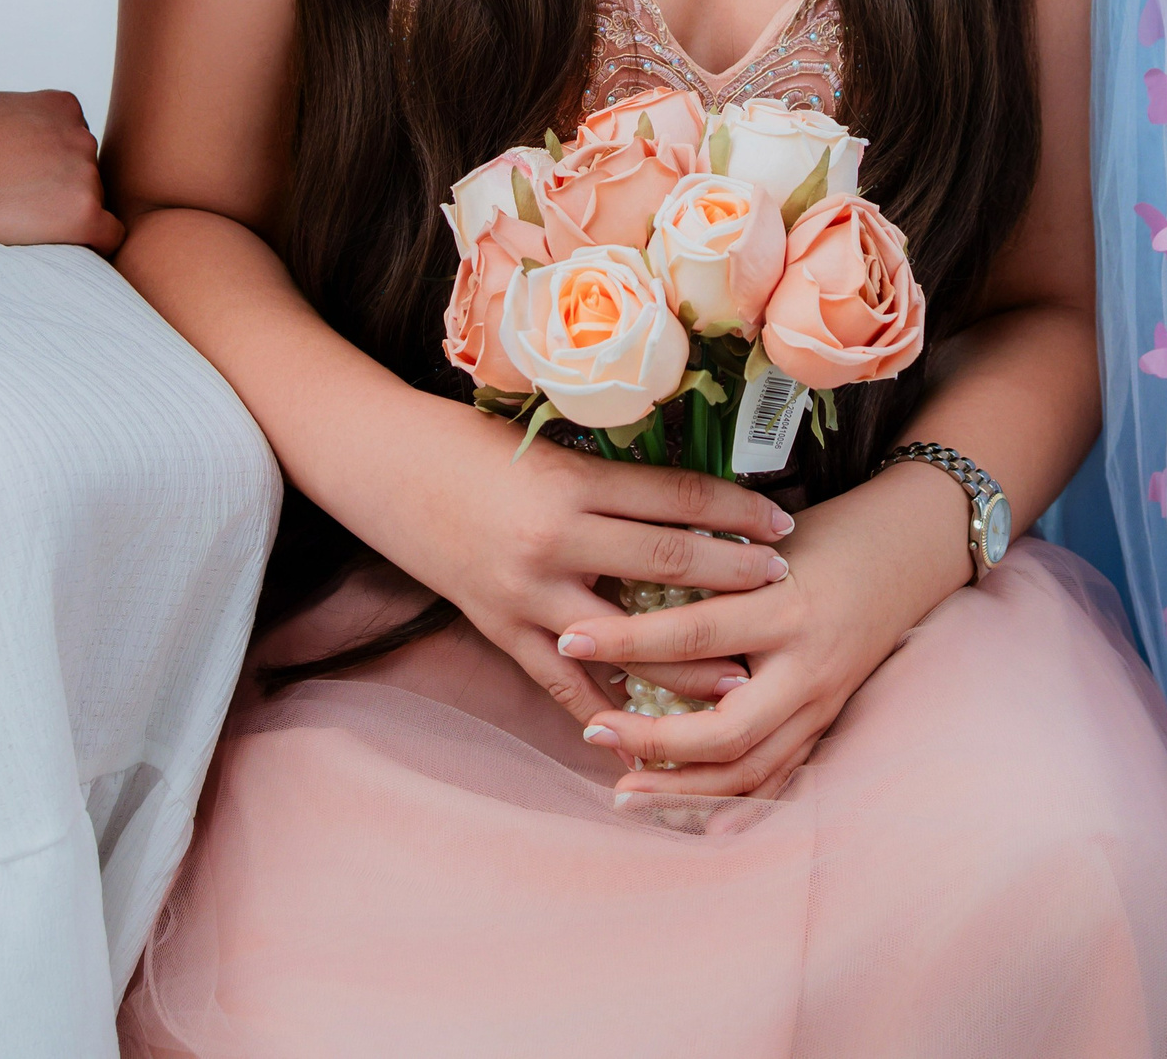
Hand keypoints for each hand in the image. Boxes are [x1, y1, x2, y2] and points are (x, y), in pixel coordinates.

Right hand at [0, 87, 123, 249]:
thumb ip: (7, 113)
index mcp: (62, 106)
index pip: (73, 141)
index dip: (49, 165)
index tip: (23, 179)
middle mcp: (82, 136)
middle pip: (84, 172)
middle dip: (57, 189)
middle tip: (17, 205)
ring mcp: (86, 174)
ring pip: (91, 203)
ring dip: (64, 216)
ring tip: (19, 223)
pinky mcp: (84, 213)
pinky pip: (110, 235)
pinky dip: (93, 244)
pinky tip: (64, 249)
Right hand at [371, 399, 795, 734]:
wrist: (380, 463)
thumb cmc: (465, 440)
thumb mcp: (543, 444)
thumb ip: (604, 474)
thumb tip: (680, 495)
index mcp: (572, 481)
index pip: (676, 497)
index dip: (735, 509)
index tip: (782, 521)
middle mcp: (557, 540)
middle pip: (669, 563)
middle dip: (734, 576)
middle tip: (786, 586)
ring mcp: (528, 593)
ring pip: (628, 639)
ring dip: (688, 660)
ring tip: (739, 675)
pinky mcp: (500, 628)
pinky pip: (563, 682)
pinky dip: (605, 706)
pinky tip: (643, 726)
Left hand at [556, 463, 970, 800]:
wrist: (912, 549)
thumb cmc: (830, 530)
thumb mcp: (769, 536)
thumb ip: (708, 563)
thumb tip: (620, 573)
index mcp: (786, 604)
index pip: (695, 632)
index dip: (630, 640)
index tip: (571, 638)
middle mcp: (806, 665)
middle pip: (723, 727)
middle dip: (651, 737)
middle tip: (591, 732)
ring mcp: (822, 703)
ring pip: (749, 768)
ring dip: (682, 786)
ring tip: (622, 789)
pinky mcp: (828, 722)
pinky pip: (781, 778)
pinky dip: (737, 805)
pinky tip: (694, 822)